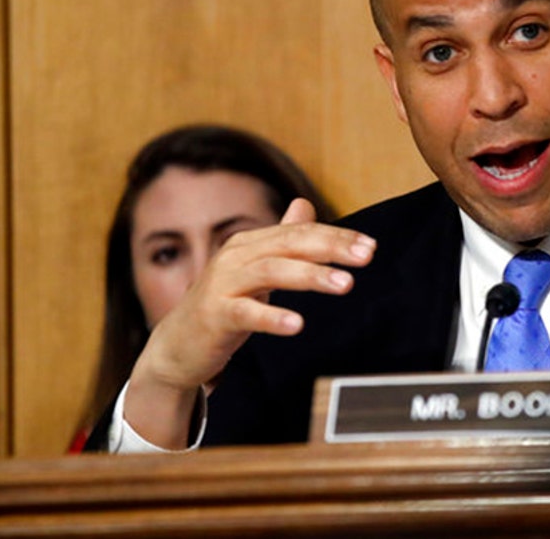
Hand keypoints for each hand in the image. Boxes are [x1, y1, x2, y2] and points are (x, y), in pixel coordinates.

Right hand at [124, 198, 375, 447]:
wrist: (178, 345)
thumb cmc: (225, 304)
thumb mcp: (256, 268)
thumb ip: (282, 238)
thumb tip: (304, 204)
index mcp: (251, 244)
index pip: (300, 233)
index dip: (336, 237)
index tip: (371, 246)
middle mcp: (236, 256)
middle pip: (290, 245)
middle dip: (331, 248)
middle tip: (366, 257)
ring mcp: (222, 284)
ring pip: (271, 272)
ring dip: (311, 276)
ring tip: (346, 285)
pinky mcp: (214, 315)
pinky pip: (246, 313)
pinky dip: (272, 316)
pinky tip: (298, 323)